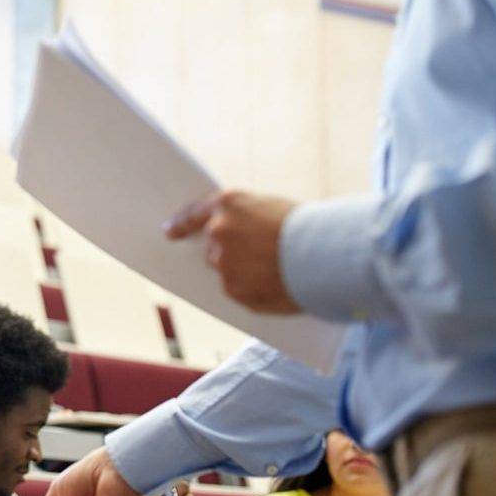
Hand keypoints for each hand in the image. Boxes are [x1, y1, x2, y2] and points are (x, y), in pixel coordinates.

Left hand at [166, 189, 300, 313]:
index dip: (180, 224)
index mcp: (228, 204)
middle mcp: (219, 232)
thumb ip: (247, 219)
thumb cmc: (309, 227)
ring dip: (241, 273)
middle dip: (228, 253)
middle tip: (254, 256)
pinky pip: (238, 291)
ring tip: (272, 271)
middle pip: (212, 248)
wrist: (326, 254)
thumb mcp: (272, 209)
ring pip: (225, 271)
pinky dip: (252, 291)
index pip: (193, 214)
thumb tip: (236, 236)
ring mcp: (224, 262)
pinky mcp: (233, 289)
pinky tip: (274, 285)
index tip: (170, 233)